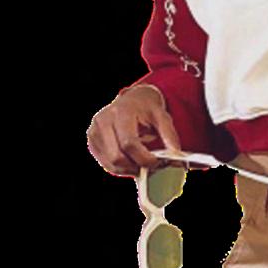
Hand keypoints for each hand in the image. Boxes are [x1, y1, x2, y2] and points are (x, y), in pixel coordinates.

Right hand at [86, 86, 204, 177]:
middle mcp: (103, 121)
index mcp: (121, 112)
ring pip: (111, 163)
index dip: (143, 157)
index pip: (129, 143)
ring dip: (129, 168)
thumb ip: (169, 135)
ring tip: (143, 161)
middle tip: (151, 166)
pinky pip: (106, 163)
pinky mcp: (92, 141)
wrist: (132, 99)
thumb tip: (175, 155)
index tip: (157, 163)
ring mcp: (94, 132)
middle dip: (136, 166)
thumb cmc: (147, 107)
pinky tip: (132, 160)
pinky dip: (121, 167)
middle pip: (117, 156)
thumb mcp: (162, 115)